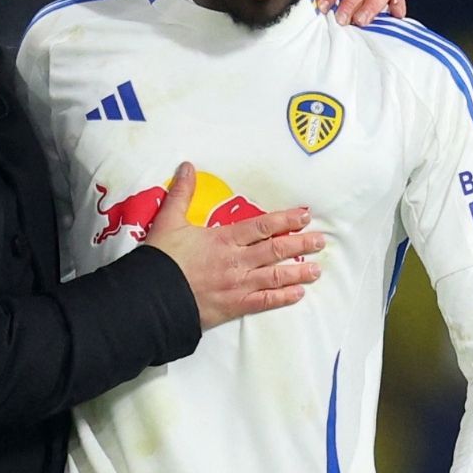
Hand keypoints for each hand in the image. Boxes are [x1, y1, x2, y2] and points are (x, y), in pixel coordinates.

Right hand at [143, 162, 324, 329]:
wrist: (152, 296)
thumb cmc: (161, 259)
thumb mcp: (168, 220)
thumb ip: (181, 194)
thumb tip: (186, 166)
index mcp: (224, 239)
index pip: (262, 226)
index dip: (285, 220)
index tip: (304, 216)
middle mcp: (236, 260)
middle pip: (275, 249)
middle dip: (300, 244)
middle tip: (320, 241)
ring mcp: (237, 285)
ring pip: (275, 276)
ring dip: (298, 271)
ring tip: (316, 269)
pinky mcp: (233, 306)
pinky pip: (264, 301)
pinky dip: (282, 298)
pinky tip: (298, 294)